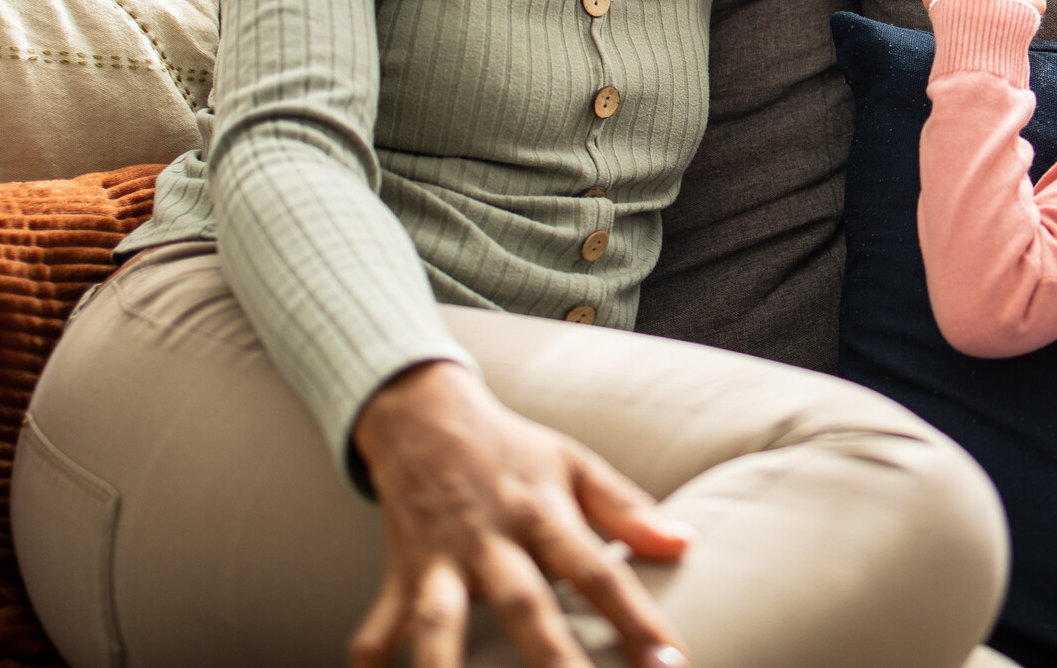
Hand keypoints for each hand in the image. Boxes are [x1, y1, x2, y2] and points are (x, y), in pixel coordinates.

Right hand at [350, 361, 690, 667]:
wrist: (422, 413)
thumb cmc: (512, 450)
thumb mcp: (575, 465)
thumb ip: (627, 510)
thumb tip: (685, 544)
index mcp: (543, 514)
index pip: (599, 573)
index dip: (637, 619)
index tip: (669, 666)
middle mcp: (492, 541)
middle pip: (524, 605)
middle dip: (552, 661)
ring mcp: (440, 560)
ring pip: (439, 623)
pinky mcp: (399, 574)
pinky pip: (379, 624)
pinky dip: (371, 659)